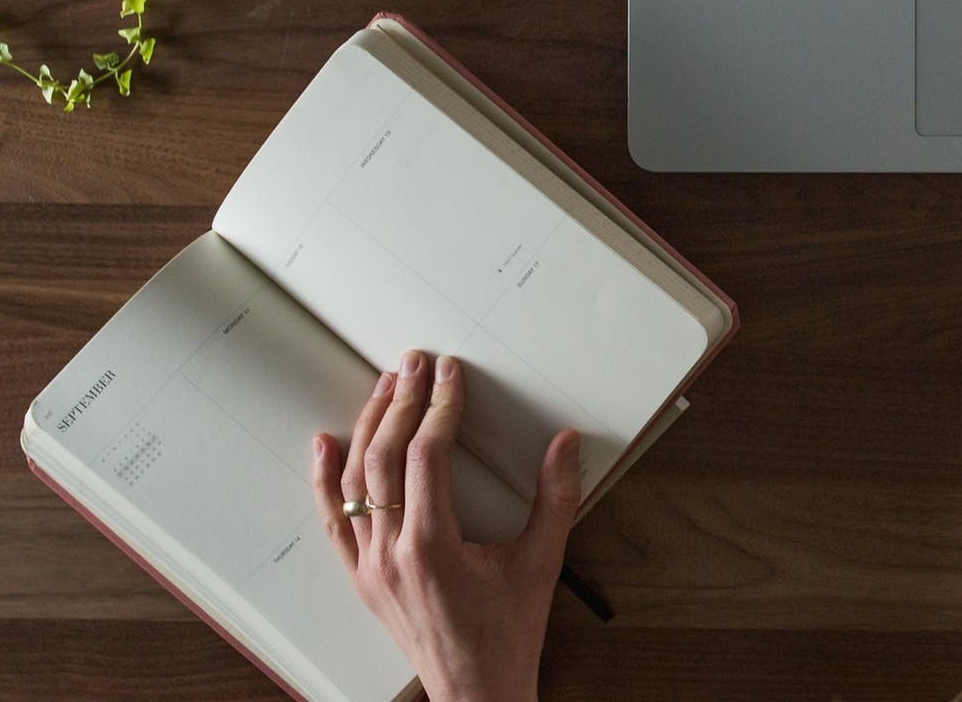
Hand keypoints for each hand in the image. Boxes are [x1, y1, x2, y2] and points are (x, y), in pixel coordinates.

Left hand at [311, 351, 581, 701]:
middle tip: (415, 363)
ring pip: (354, 483)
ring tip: (383, 385)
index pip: (428, 456)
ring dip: (368, 427)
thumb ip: (555, 498)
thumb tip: (566, 441)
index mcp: (433, 547)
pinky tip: (325, 443)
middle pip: (384, 460)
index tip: (451, 374)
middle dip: (400, 403)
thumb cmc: (508, 632)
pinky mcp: (362, 578)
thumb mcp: (542, 562)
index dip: (440, 407)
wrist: (475, 692)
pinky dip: (325, 479)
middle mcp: (391, 555)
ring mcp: (370, 568)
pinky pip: (333, 522)